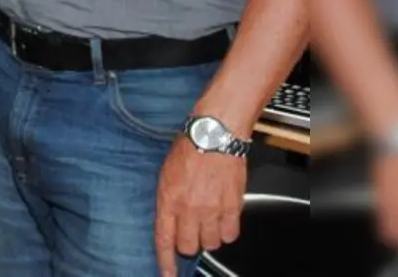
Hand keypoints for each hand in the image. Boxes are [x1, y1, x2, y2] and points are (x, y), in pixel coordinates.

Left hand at [154, 138, 247, 275]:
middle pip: (189, 246)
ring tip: (208, 221)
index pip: (164, 239)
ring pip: (211, 243)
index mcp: (168, 200)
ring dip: (209, 236)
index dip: (165, 261)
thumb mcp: (166, 174)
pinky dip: (227, 231)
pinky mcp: (232, 207)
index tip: (166, 273)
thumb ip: (168, 200)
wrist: (214, 134)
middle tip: (191, 232)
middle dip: (188, 243)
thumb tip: (171, 220)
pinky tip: (223, 219)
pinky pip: (230, 234)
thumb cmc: (189, 148)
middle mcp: (189, 209)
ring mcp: (212, 209)